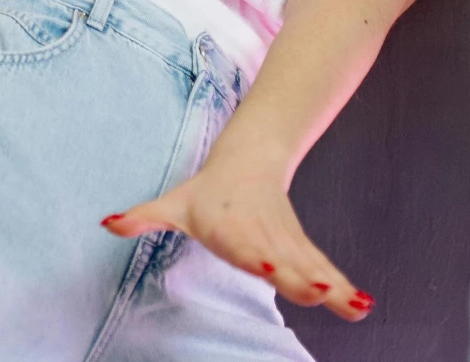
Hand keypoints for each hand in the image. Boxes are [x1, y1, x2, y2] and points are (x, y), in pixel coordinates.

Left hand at [103, 158, 373, 321]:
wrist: (248, 161)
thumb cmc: (204, 193)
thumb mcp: (172, 203)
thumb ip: (142, 217)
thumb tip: (108, 224)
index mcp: (232, 229)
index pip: (246, 245)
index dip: (257, 256)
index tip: (268, 267)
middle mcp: (264, 237)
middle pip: (284, 260)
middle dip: (300, 277)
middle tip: (319, 291)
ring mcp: (287, 243)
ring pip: (312, 266)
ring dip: (333, 287)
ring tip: (354, 307)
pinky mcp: (302, 248)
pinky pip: (324, 269)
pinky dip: (343, 287)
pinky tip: (362, 307)